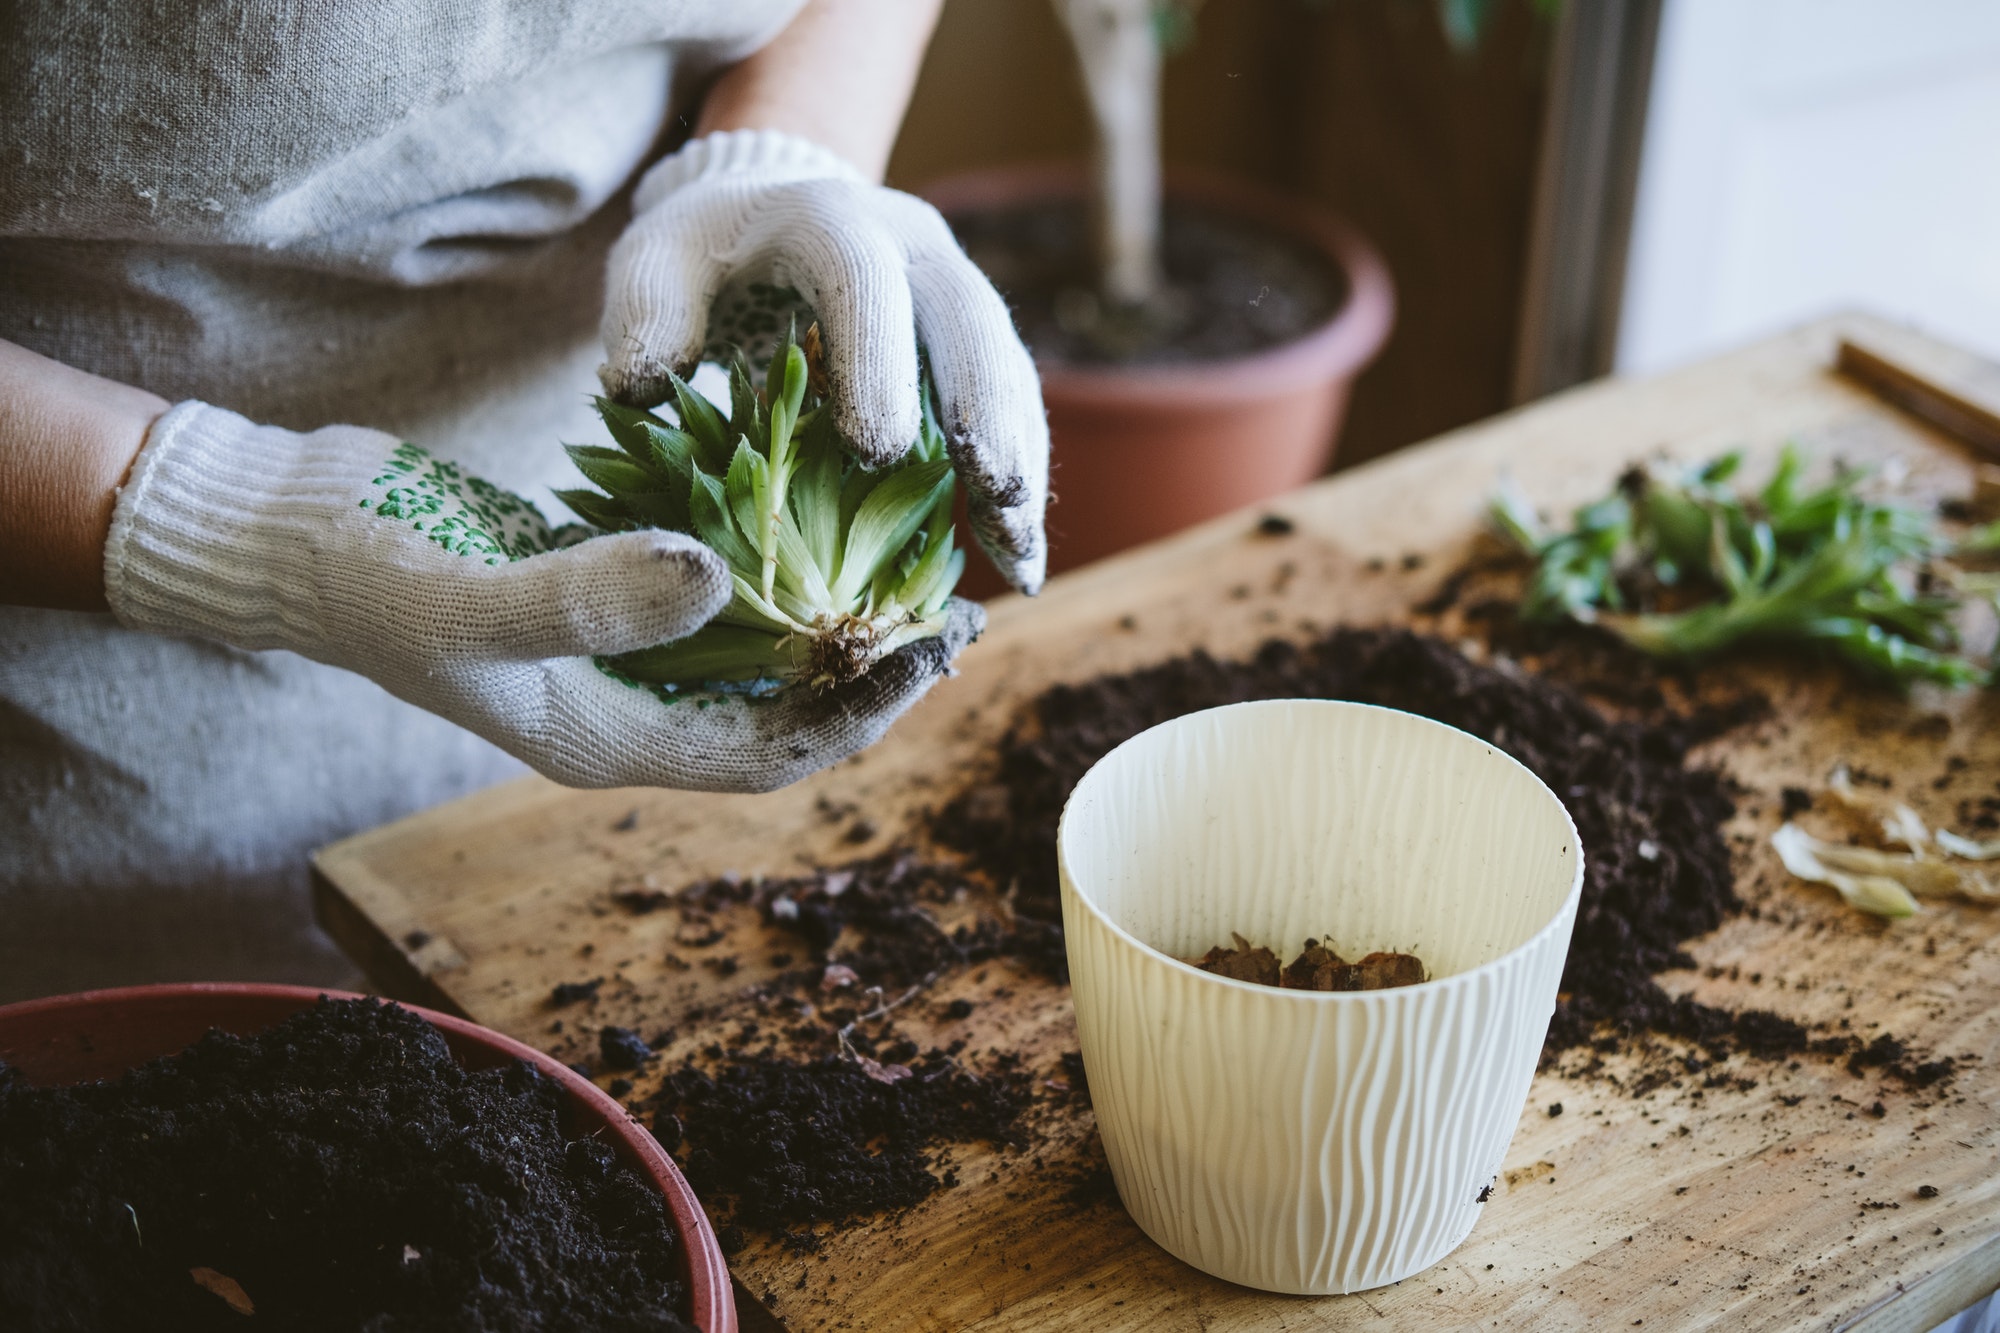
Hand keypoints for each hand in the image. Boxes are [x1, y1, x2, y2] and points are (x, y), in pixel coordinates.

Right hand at [104, 403, 984, 791]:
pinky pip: (719, 602)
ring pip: (758, 660)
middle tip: (954, 609)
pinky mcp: (607, 596)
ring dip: (833, 623)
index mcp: (606, 741)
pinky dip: (777, 574)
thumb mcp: (470, 595)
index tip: (934, 647)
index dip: (861, 711)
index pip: (771, 752)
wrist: (291, 528)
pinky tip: (820, 519)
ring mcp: (617, 658)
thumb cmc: (365, 572)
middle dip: (870, 673)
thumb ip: (591, 598)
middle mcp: (626, 711)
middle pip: (782, 716)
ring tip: (910, 568)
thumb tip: (726, 579)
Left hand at [599, 128, 1048, 594]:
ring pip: (1006, 366)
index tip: (876, 451)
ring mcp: (953, 289)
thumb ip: (645, 311)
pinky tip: (1019, 549)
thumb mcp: (655, 260)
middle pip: (970, 321)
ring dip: (1021, 457)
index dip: (877, 361)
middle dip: (988, 412)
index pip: (864, 281)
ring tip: (1020, 548)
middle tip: (997, 496)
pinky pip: (1012, 402)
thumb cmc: (705, 249)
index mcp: (830, 219)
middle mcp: (912, 246)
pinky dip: (1019, 473)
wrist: (767, 207)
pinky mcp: (973, 339)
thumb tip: (640, 386)